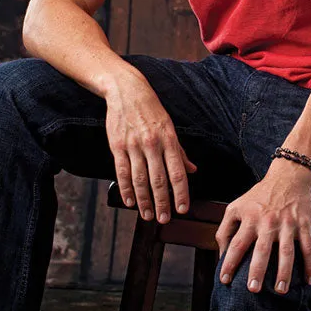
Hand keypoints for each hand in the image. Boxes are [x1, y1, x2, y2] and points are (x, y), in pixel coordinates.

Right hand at [104, 68, 196, 222]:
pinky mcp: (117, 146)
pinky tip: (130, 202)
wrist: (127, 91)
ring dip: (144, 200)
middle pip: (159, 179)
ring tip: (148, 215)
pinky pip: (122, 172)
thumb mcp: (170, 127)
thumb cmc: (151, 109)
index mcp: (169, 138)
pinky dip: (126, 189)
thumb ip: (180, 151)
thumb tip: (192, 170)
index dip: (181, 192)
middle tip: (164, 219)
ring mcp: (133, 145)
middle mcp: (152, 143)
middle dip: (163, 202)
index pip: (177, 171)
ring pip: (140, 179)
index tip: (183, 208)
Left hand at [215, 159, 310, 294]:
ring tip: (280, 290)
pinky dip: (310, 264)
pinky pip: (308, 246)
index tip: (224, 280)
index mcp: (250, 218)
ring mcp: (287, 223)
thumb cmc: (259, 197)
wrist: (287, 176)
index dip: (229, 262)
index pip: (237, 243)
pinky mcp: (303, 223)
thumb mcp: (236, 206)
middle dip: (257, 270)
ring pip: (286, 251)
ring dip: (284, 271)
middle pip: (262, 249)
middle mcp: (268, 222)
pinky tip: (309, 280)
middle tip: (253, 290)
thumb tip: (221, 254)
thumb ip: (225, 229)